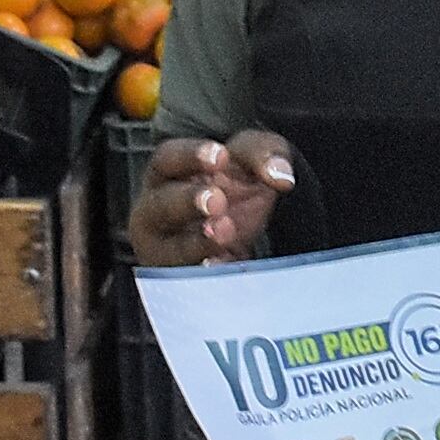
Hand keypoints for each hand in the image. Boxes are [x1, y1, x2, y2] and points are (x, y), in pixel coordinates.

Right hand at [128, 130, 295, 267]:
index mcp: (168, 174)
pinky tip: (227, 264)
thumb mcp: (249, 161)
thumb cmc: (235, 189)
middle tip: (218, 200)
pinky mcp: (184, 284)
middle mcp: (158, 213)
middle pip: (162, 205)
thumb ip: (262, 155)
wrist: (246, 239)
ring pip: (172, 249)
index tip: (221, 156)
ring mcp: (167, 252)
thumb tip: (282, 176)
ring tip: (226, 232)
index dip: (190, 156)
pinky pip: (190, 283)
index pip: (168, 159)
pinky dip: (210, 275)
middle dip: (188, 201)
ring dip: (198, 242)